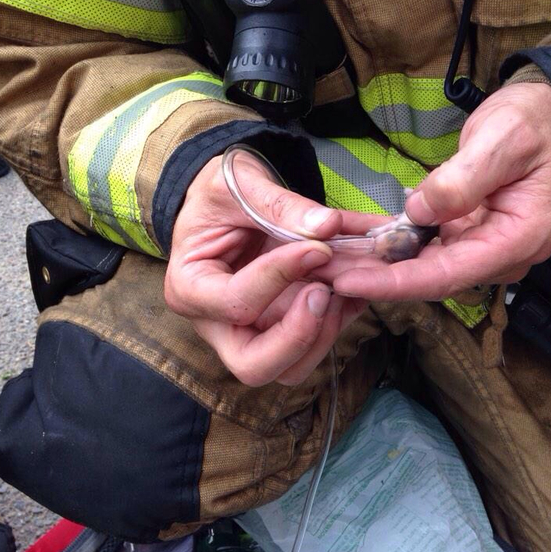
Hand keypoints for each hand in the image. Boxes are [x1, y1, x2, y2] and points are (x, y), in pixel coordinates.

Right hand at [164, 152, 367, 386]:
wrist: (225, 202)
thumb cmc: (217, 194)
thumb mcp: (236, 183)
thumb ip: (277, 203)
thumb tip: (327, 226)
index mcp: (191, 289)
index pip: (236, 303)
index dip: (279, 278)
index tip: (316, 247)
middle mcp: (218, 324)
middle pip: (255, 366)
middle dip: (300, 335)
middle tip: (325, 292)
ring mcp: (253, 332)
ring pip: (292, 367)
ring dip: (328, 330)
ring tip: (348, 282)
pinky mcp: (283, 327)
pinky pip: (316, 342)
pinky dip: (344, 316)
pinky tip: (360, 279)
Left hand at [331, 83, 550, 300]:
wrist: (549, 115)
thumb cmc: (533, 123)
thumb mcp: (502, 140)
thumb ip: (461, 180)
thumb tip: (418, 212)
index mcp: (519, 239)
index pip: (448, 274)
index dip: (394, 282)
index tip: (349, 282)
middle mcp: (501, 255)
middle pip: (430, 277)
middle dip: (375, 276)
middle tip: (321, 271)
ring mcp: (483, 248)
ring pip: (422, 265)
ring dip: (375, 263)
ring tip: (326, 258)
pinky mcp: (466, 236)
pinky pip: (423, 246)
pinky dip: (389, 243)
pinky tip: (352, 237)